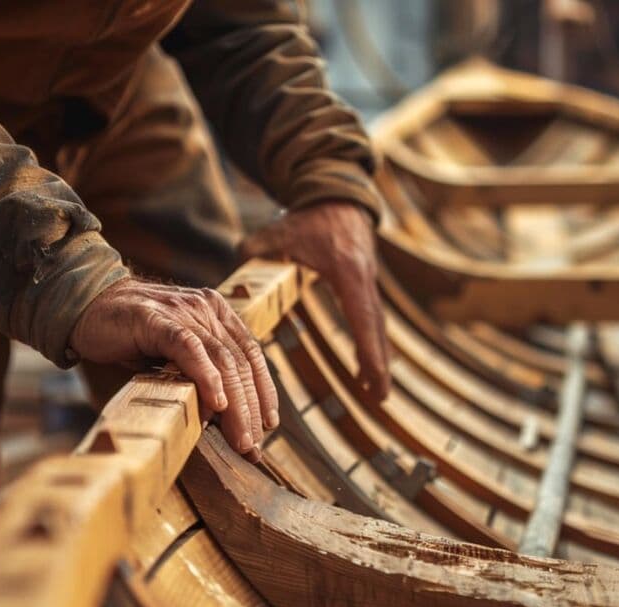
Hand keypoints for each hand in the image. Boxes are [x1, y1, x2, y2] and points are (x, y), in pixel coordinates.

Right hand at [70, 278, 277, 460]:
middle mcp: (205, 308)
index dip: (264, 390)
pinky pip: (189, 349)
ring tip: (240, 438)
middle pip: (240, 362)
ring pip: (222, 360)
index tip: (268, 424)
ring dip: (236, 404)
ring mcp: (182, 311)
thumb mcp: (171, 351)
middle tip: (252, 447)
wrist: (84, 305)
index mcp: (215, 312)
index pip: (250, 354)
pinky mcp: (156, 319)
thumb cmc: (128, 333)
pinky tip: (215, 405)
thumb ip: (196, 370)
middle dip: (252, 408)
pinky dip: (206, 378)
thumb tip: (218, 414)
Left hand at [240, 201, 391, 398]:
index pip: (361, 318)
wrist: (338, 195)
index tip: (373, 378)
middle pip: (376, 329)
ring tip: (376, 393)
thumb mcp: (283, 229)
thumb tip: (239, 258)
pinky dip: (372, 344)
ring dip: (378, 359)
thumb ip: (259, 246)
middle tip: (380, 399)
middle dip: (379, 365)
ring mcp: (368, 283)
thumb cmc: (312, 216)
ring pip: (377, 327)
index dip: (368, 350)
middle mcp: (365, 281)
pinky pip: (371, 320)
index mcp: (349, 273)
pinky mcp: (365, 284)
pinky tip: (366, 366)